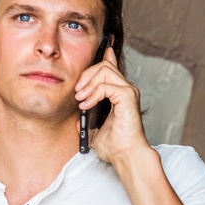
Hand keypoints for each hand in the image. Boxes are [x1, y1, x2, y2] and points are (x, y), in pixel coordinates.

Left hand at [74, 45, 150, 164]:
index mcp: (119, 93)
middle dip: (86, 74)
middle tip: (77, 92)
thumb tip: (76, 113)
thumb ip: (87, 116)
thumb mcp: (93, 127)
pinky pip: (106, 85)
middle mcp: (125, 89)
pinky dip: (93, 94)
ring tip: (80, 99)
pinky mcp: (128, 97)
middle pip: (104, 65)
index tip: (99, 49)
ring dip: (87, 83)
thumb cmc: (114, 145)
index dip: (105, 55)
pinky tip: (86, 105)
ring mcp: (128, 91)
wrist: (125, 155)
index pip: (112, 66)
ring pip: (105, 70)